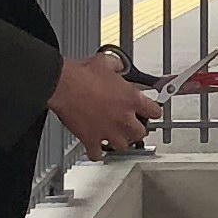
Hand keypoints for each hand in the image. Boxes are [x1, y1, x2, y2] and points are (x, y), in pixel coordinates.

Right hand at [50, 52, 164, 157]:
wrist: (62, 85)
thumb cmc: (82, 75)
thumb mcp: (106, 62)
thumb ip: (118, 66)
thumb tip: (118, 66)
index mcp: (131, 99)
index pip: (155, 111)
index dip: (153, 111)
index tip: (150, 111)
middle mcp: (123, 118)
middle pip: (141, 133)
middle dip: (137, 130)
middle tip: (132, 125)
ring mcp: (108, 131)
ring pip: (123, 146)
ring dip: (120, 142)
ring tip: (115, 136)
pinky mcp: (91, 140)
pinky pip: (98, 154)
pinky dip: (97, 153)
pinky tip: (96, 149)